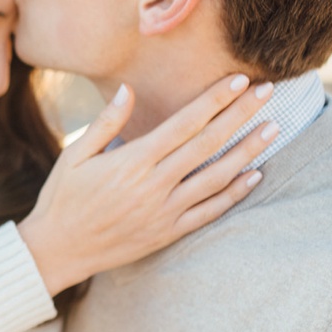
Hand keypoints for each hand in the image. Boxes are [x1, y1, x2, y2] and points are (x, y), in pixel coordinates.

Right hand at [18, 75, 278, 294]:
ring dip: (248, 151)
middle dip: (241, 115)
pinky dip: (234, 193)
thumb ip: (105, 123)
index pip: (185, 123)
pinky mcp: (168, 233)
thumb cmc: (62, 199)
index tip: (239, 80)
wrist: (57, 251)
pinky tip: (254, 176)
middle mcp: (154, 185)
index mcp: (132, 161)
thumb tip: (128, 90)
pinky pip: (210, 212)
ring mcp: (164, 211)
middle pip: (208, 144)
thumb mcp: (74, 156)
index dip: (215, 100)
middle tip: (268, 93)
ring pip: (217, 177)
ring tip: (274, 129)